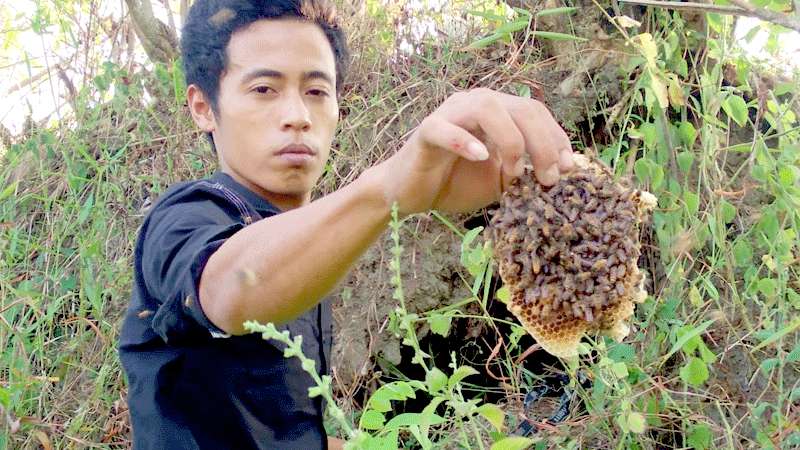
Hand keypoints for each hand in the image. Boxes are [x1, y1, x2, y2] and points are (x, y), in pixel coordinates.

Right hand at [378, 88, 574, 215]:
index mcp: (498, 112)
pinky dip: (464, 141)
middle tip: (548, 179)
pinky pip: (444, 128)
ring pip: (487, 108)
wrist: (411, 195)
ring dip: (510, 141)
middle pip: (521, 108)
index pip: (536, 112)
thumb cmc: (455, 183)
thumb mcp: (501, 181)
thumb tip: (563, 171)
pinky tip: (480, 157)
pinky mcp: (426, 131)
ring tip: (514, 173)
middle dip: (542, 144)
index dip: (556, 138)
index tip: (569, 169)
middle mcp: (476, 104)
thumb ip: (526, 172)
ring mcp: (450, 114)